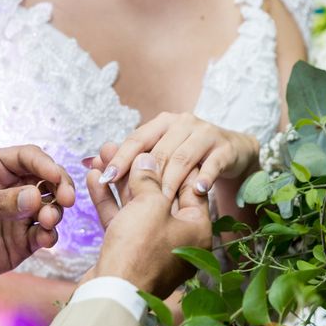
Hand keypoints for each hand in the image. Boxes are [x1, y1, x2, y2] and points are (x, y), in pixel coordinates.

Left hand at [0, 145, 74, 287]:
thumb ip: (0, 202)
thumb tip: (35, 196)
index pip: (29, 157)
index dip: (46, 164)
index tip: (55, 177)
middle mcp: (14, 188)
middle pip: (49, 180)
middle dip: (61, 187)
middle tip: (67, 200)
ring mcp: (21, 215)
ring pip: (51, 206)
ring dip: (55, 212)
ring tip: (46, 220)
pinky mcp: (24, 240)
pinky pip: (44, 234)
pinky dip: (49, 235)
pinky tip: (44, 239)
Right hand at [85, 153, 211, 297]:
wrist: (111, 294)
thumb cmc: (139, 249)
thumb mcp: (150, 205)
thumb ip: (150, 177)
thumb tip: (148, 158)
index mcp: (196, 228)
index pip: (188, 184)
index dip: (171, 159)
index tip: (159, 141)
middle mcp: (178, 238)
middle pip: (159, 193)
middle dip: (138, 167)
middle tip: (122, 146)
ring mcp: (152, 246)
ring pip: (136, 205)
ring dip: (119, 180)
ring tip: (102, 155)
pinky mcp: (128, 252)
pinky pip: (122, 219)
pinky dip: (109, 199)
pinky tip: (95, 177)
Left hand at [95, 112, 258, 199]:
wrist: (233, 151)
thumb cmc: (188, 156)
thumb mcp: (161, 154)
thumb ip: (132, 159)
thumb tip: (92, 163)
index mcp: (162, 123)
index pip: (137, 139)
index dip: (120, 158)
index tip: (105, 178)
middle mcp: (183, 123)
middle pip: (159, 150)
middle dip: (145, 177)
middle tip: (133, 202)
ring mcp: (206, 134)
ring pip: (183, 158)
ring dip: (171, 182)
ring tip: (161, 203)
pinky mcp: (226, 148)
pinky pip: (213, 164)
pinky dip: (204, 178)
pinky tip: (197, 191)